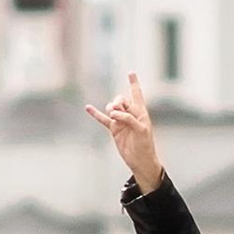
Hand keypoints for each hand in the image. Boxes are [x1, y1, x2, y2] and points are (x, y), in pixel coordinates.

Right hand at [85, 71, 162, 192]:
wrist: (139, 160)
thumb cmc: (145, 144)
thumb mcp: (140, 129)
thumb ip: (128, 119)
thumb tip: (113, 114)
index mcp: (140, 112)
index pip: (136, 94)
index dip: (133, 83)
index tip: (131, 73)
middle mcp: (130, 114)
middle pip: (121, 100)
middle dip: (118, 101)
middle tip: (117, 110)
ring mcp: (121, 121)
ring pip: (112, 108)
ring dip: (111, 109)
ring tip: (113, 115)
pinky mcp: (114, 129)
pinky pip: (103, 119)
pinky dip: (95, 114)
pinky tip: (88, 107)